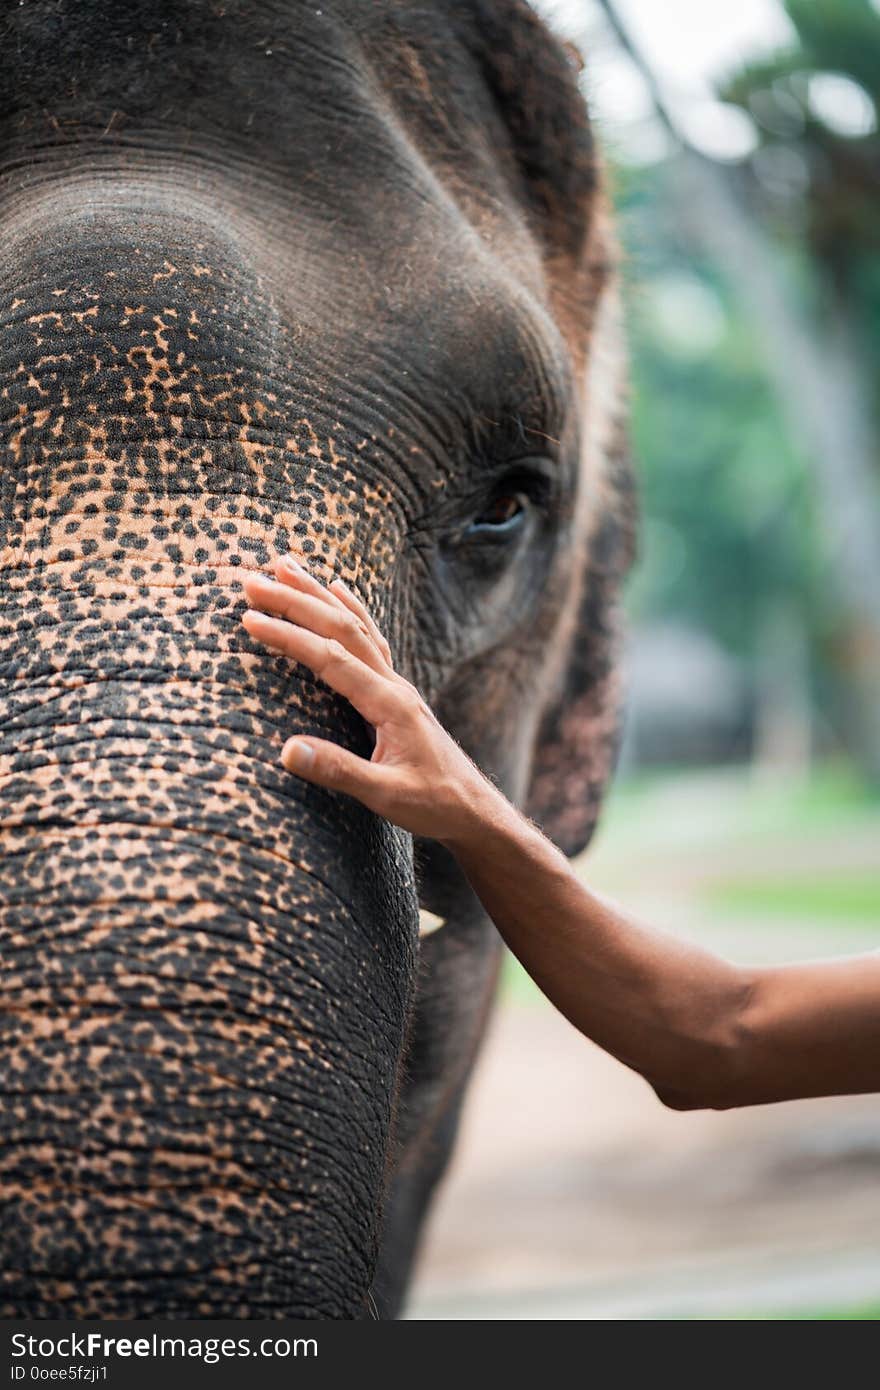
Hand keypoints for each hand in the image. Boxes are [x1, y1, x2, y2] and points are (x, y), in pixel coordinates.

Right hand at [240, 556, 493, 844]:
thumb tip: (287, 750)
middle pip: (341, 629)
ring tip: (286, 564)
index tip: (249, 618)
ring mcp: (396, 685)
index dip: (289, 636)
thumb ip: (340, 772)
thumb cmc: (434, 804)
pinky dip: (349, 609)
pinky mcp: (396, 693)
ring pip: (355, 625)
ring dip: (318, 594)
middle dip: (296, 601)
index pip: (330, 659)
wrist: (474, 810)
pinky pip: (369, 638)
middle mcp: (394, 685)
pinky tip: (337, 591)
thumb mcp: (386, 796)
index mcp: (389, 703)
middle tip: (252, 579)